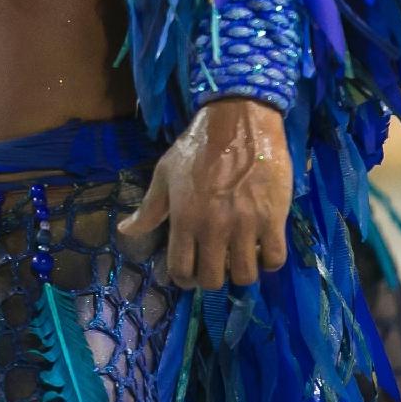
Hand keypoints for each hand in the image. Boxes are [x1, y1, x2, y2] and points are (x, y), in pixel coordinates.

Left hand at [122, 98, 291, 290]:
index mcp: (184, 219)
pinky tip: (262, 247)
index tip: (189, 272)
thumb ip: (148, 209)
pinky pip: (275, 259)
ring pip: (245, 275)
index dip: (184, 278)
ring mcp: (246, 225)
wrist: (238, 120)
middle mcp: (214, 228)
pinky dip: (269, 260)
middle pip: (212, 280)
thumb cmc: (197, 146)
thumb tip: (125, 232)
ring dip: (240, 272)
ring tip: (238, 256)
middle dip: (210, 278)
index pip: (181, 271)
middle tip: (214, 264)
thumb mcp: (165, 174)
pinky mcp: (273, 218)